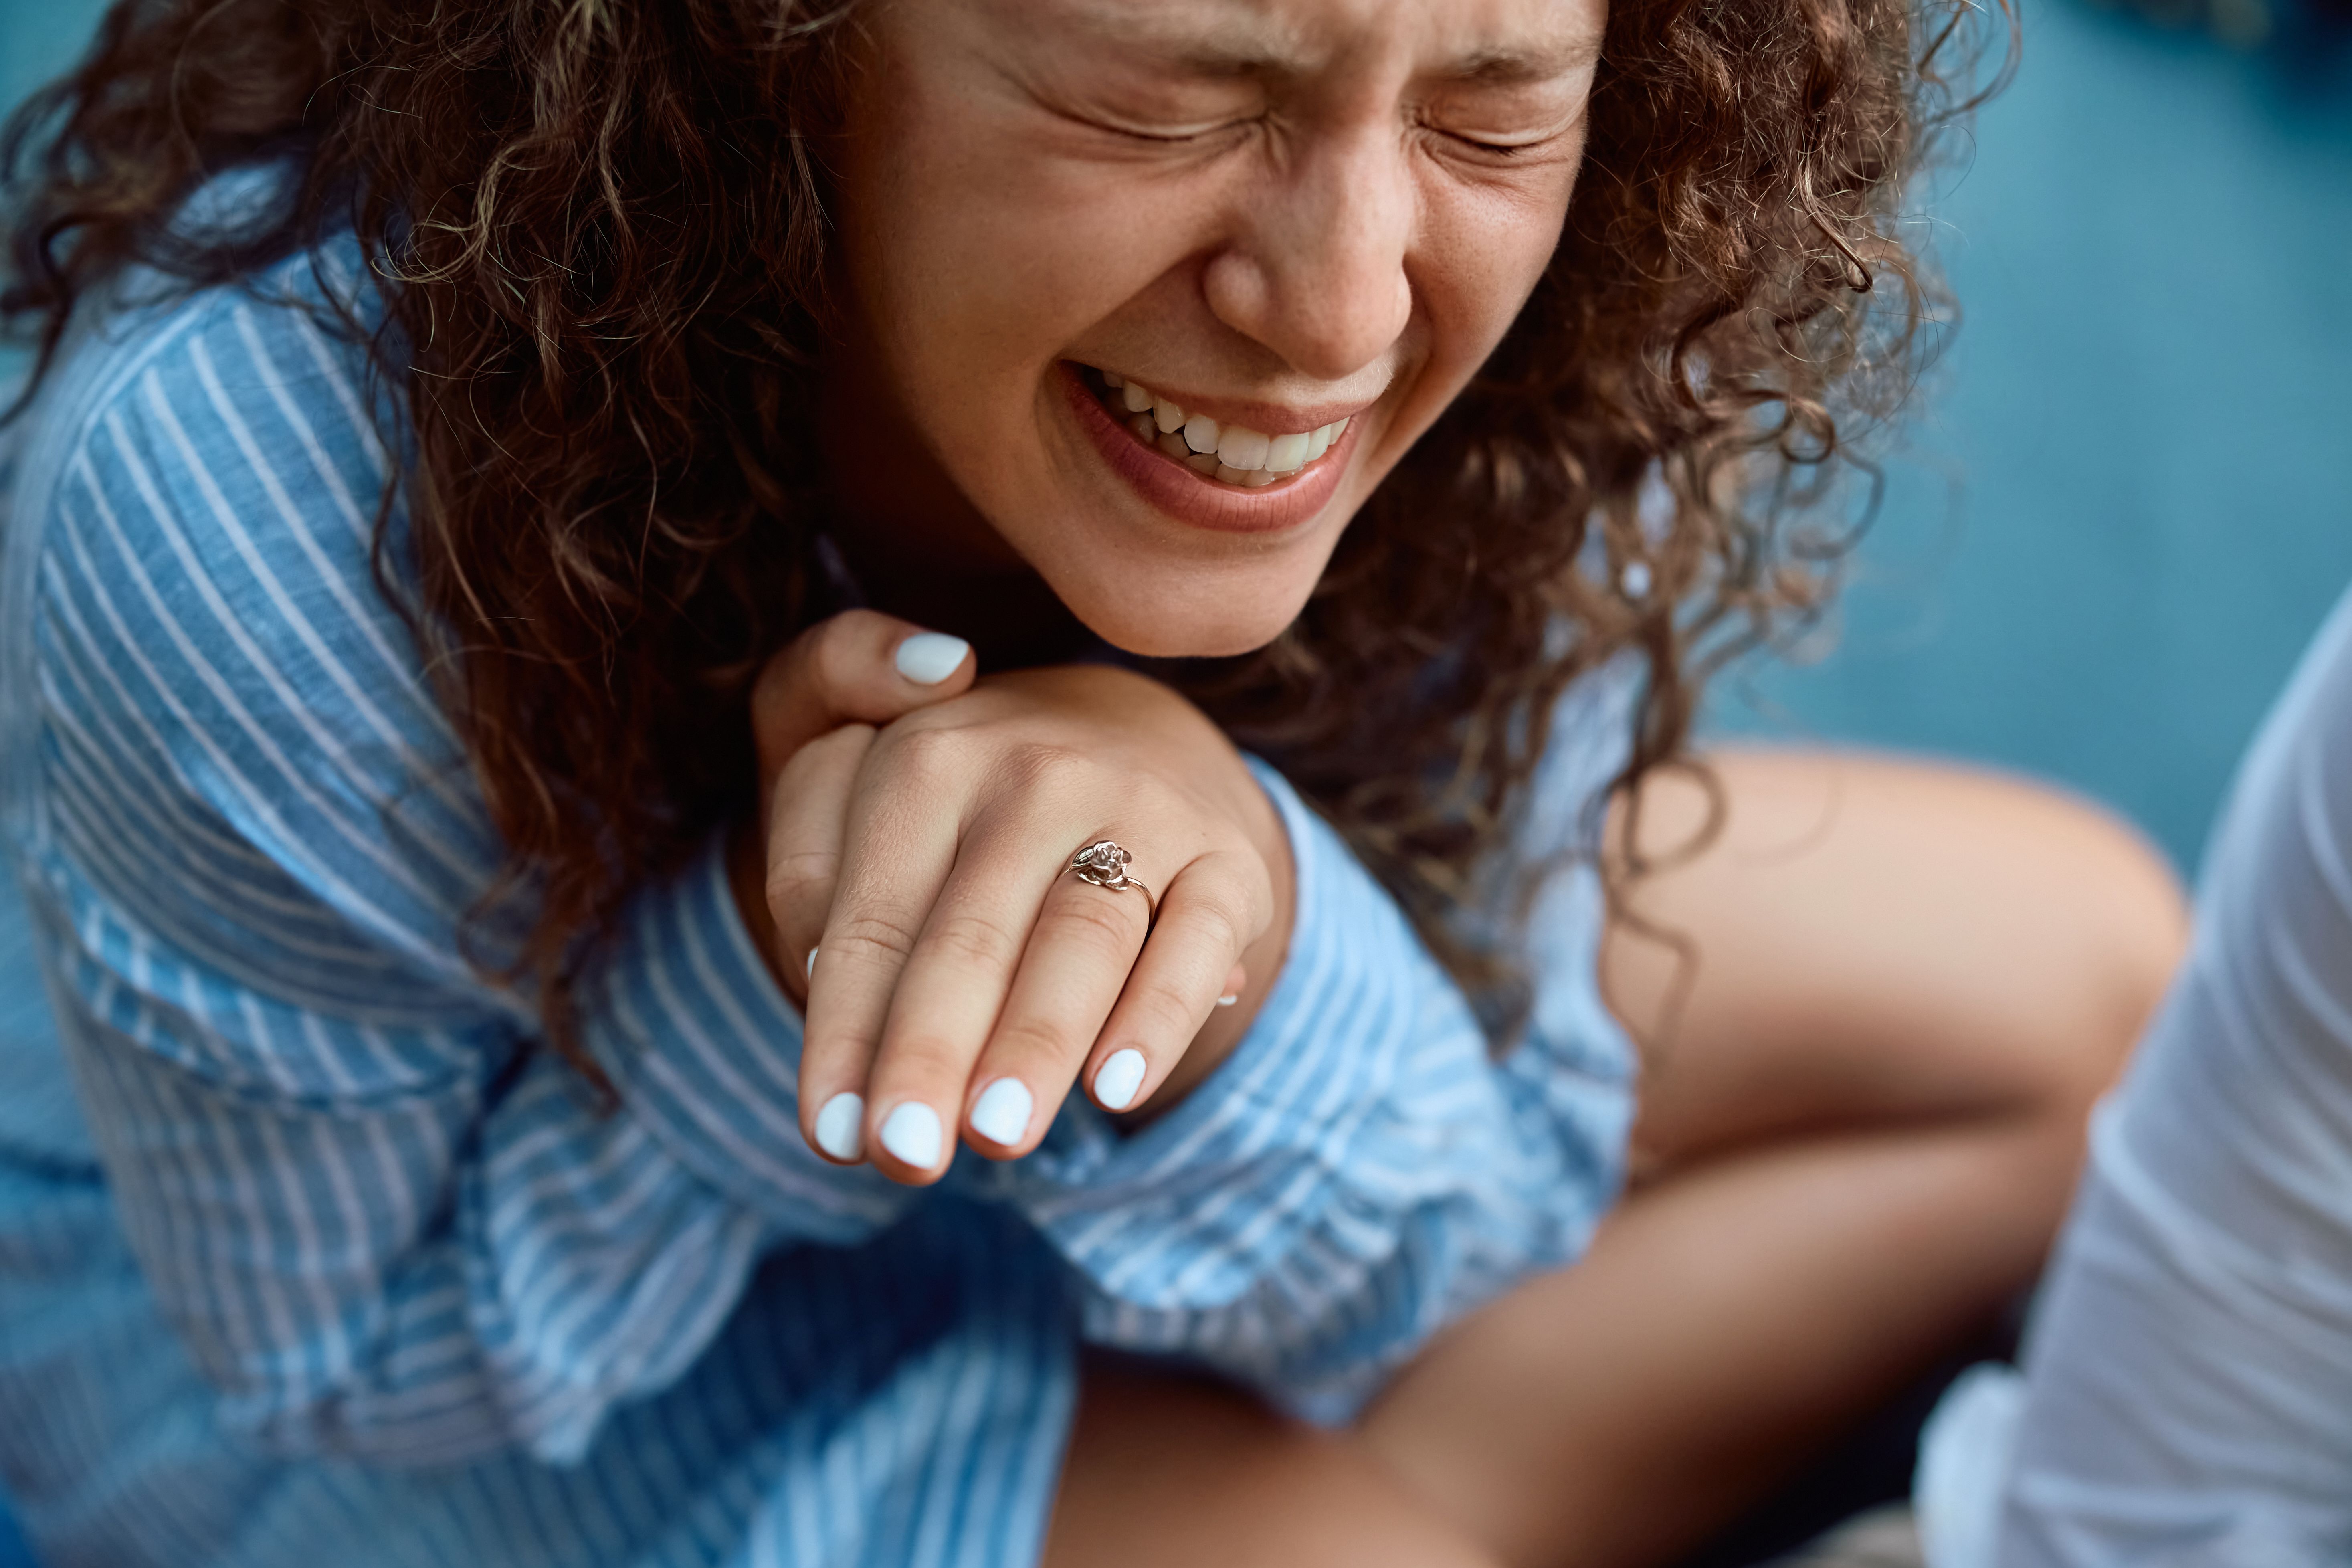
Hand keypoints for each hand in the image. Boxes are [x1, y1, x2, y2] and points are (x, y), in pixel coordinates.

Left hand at [732, 617, 1291, 1186]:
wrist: (1129, 736)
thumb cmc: (960, 795)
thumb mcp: (852, 772)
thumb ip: (807, 853)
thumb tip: (822, 966)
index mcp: (928, 758)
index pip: (871, 919)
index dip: (844, 1031)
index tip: (828, 1134)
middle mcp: (1035, 772)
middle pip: (971, 934)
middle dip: (931, 1050)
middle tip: (903, 1153)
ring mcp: (1141, 808)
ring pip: (1083, 937)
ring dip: (1036, 1039)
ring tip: (994, 1133)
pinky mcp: (1226, 857)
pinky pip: (1198, 940)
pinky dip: (1161, 1015)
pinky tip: (1116, 1090)